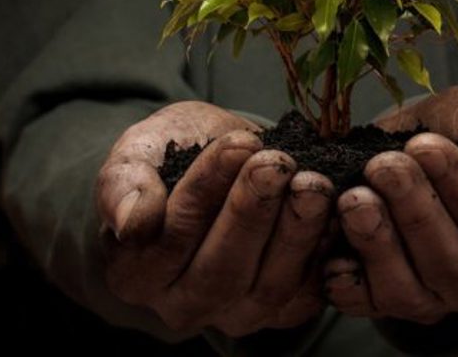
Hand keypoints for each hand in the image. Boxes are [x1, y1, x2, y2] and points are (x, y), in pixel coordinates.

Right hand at [96, 101, 333, 336]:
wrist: (216, 166)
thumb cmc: (170, 159)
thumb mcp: (138, 153)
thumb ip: (123, 184)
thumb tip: (132, 224)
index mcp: (135, 273)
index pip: (171, 236)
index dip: (206, 189)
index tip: (237, 143)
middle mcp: (184, 305)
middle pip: (220, 269)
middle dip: (254, 211)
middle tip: (277, 163)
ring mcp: (236, 313)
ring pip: (269, 285)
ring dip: (296, 232)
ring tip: (312, 182)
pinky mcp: (282, 310)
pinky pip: (307, 291)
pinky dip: (324, 252)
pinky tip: (334, 210)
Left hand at [324, 86, 457, 323]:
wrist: (420, 145)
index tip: (424, 147)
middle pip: (448, 263)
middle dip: (412, 210)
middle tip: (383, 165)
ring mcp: (435, 298)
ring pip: (405, 290)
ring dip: (376, 242)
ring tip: (354, 197)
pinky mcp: (387, 301)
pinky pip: (364, 303)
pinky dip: (344, 279)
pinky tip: (332, 244)